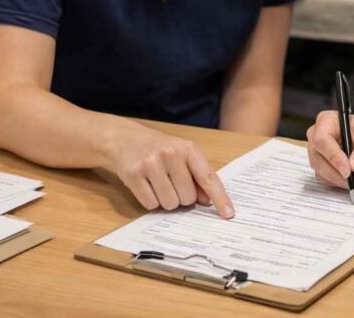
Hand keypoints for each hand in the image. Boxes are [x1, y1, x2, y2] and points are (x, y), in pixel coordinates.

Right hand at [105, 126, 234, 218]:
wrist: (125, 138)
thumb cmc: (160, 149)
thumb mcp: (182, 155)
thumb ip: (197, 176)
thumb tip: (208, 200)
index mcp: (188, 149)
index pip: (208, 177)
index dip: (220, 198)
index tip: (228, 214)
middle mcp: (171, 154)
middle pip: (187, 197)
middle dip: (182, 197)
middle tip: (173, 184)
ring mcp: (151, 164)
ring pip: (169, 203)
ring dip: (166, 201)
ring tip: (159, 184)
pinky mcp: (133, 175)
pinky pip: (150, 205)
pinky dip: (151, 201)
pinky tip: (147, 186)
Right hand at [306, 112, 353, 188]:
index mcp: (328, 120)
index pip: (322, 140)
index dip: (333, 157)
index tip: (347, 171)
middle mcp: (318, 135)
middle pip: (319, 159)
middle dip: (340, 174)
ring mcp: (318, 152)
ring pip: (322, 173)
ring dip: (344, 180)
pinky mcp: (322, 166)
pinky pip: (328, 179)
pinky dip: (344, 183)